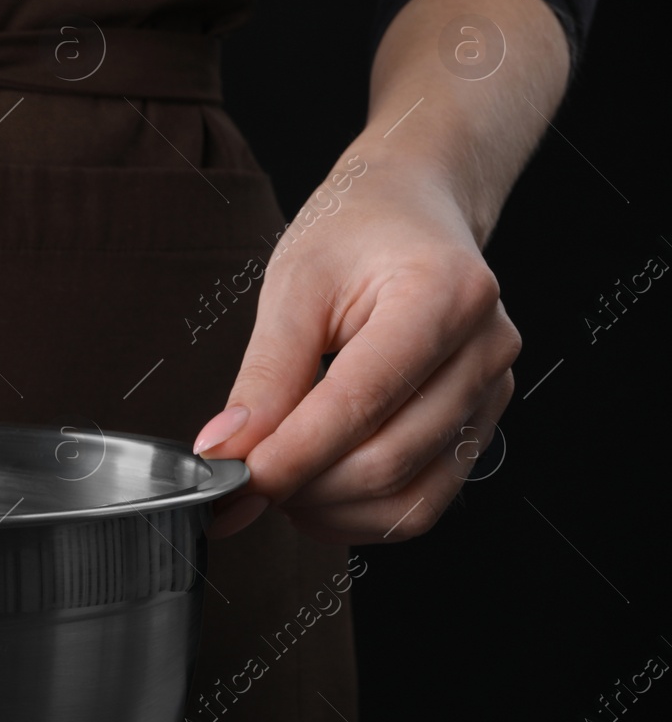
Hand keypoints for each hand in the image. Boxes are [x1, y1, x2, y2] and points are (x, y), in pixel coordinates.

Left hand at [193, 152, 520, 543]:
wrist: (410, 208)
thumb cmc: (354, 231)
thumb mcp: (294, 284)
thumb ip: (265, 374)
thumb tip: (228, 449)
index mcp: (444, 295)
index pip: (361, 401)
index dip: (292, 453)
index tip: (234, 476)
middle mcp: (486, 349)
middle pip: (389, 459)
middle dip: (303, 486)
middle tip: (242, 479)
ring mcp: (493, 392)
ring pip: (410, 496)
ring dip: (330, 510)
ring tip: (276, 482)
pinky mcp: (481, 425)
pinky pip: (425, 499)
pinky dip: (362, 513)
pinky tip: (315, 491)